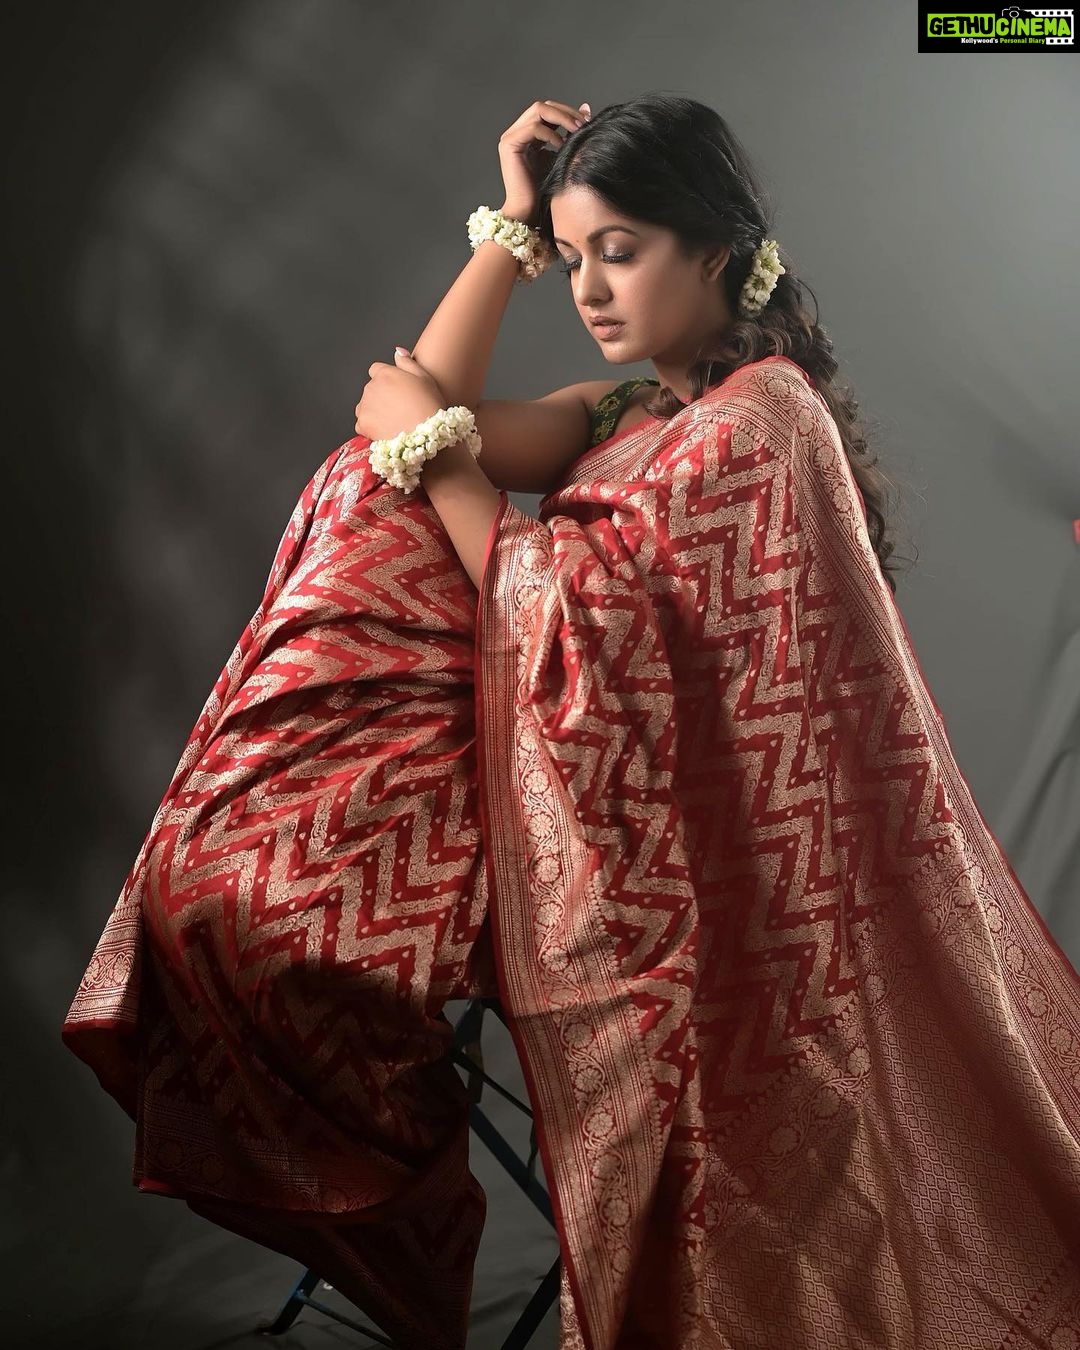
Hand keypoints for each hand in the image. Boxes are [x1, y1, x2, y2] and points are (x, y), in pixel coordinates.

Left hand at [353, 348, 446, 442]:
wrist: (425, 436)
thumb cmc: (429, 407)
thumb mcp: (425, 378)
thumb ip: (407, 362)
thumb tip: (397, 351)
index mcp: (385, 374)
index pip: (376, 370)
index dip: (387, 379)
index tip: (396, 390)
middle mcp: (371, 388)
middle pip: (371, 388)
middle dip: (381, 396)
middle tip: (399, 408)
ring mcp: (365, 406)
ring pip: (365, 406)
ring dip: (374, 410)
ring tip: (393, 420)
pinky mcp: (363, 424)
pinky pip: (362, 424)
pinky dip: (371, 427)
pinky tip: (386, 430)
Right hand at [497, 99, 590, 226]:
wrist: (529, 213)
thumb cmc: (545, 191)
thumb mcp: (563, 155)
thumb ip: (571, 133)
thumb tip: (586, 108)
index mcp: (529, 134)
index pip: (549, 110)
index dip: (568, 112)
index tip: (587, 120)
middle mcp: (518, 132)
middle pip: (544, 106)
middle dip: (566, 112)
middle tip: (584, 123)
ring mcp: (511, 136)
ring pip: (539, 110)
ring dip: (562, 118)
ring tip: (576, 131)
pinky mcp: (509, 144)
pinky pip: (533, 128)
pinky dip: (551, 134)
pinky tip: (561, 146)